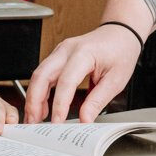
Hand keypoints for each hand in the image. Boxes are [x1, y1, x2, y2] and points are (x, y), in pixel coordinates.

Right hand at [25, 23, 143, 123]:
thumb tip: (85, 119)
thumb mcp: (116, 79)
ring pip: (38, 75)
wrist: (121, 33)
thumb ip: (98, 100)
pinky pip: (43, 74)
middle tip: (34, 123)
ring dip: (34, 98)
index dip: (59, 105)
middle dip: (34, 101)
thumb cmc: (121, 50)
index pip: (66, 82)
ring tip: (36, 119)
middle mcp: (67, 49)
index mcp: (84, 52)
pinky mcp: (58, 56)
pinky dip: (39, 91)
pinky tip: (42, 107)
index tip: (57, 122)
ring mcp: (60, 51)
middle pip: (41, 75)